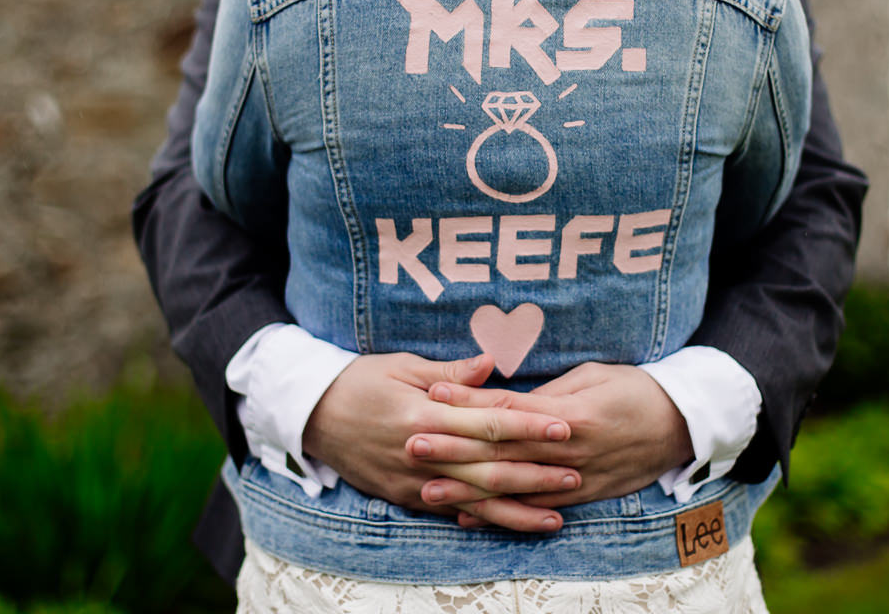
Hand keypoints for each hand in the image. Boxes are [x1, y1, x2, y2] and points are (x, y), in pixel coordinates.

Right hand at [301, 352, 581, 530]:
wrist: (310, 415)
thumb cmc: (359, 381)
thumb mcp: (402, 365)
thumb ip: (451, 372)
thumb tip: (492, 364)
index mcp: (424, 413)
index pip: (487, 424)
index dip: (528, 428)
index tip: (564, 427)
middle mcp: (422, 453)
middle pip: (488, 468)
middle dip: (535, 474)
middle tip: (577, 474)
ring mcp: (413, 481)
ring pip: (474, 501)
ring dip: (517, 510)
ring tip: (557, 515)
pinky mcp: (404, 497)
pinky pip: (449, 512)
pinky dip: (482, 521)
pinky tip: (511, 525)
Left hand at [417, 361, 694, 525]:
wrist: (681, 425)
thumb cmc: (635, 389)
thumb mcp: (591, 376)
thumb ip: (545, 392)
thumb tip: (502, 396)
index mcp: (568, 413)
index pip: (507, 408)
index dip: (467, 401)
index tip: (431, 393)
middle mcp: (567, 450)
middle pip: (501, 451)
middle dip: (454, 448)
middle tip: (412, 444)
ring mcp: (575, 478)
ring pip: (512, 486)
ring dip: (467, 487)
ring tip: (427, 488)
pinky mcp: (582, 497)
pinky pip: (533, 509)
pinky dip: (500, 515)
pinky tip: (467, 517)